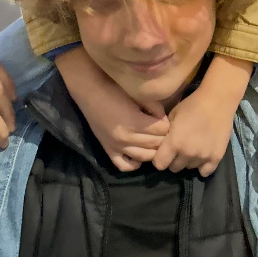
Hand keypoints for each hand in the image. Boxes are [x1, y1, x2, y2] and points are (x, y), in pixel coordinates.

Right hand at [57, 49, 169, 171]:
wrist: (90, 92)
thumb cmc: (114, 89)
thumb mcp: (138, 95)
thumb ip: (155, 108)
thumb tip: (165, 119)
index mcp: (135, 122)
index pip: (162, 129)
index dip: (167, 123)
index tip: (164, 118)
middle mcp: (127, 138)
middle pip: (156, 143)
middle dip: (163, 136)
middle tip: (161, 129)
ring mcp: (117, 147)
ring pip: (145, 157)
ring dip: (153, 149)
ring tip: (153, 140)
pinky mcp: (108, 150)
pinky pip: (125, 166)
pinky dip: (135, 163)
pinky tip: (138, 152)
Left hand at [152, 87, 237, 176]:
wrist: (218, 101)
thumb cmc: (192, 105)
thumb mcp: (172, 116)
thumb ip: (166, 134)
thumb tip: (161, 145)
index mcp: (174, 143)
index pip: (159, 164)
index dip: (159, 159)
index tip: (163, 152)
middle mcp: (187, 153)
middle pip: (174, 168)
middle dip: (174, 160)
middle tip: (179, 149)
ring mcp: (203, 157)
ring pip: (189, 168)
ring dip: (188, 161)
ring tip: (192, 148)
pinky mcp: (216, 157)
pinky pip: (205, 172)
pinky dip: (202, 166)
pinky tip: (202, 156)